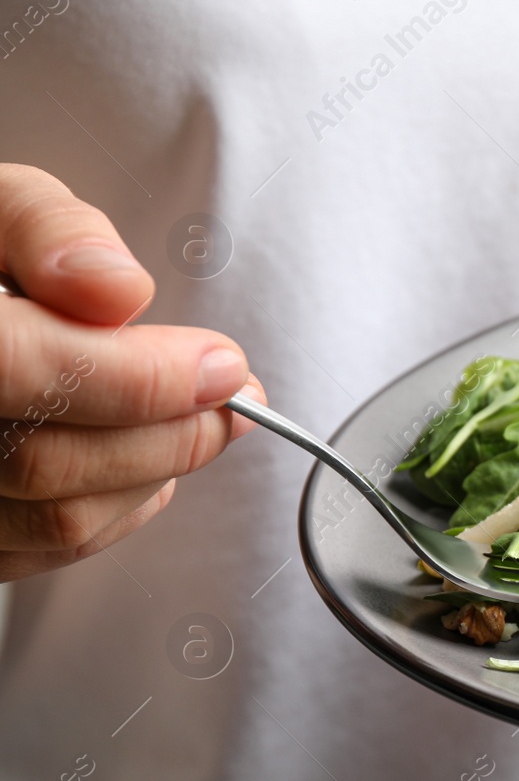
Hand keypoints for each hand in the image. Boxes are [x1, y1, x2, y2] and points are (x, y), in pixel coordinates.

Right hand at [0, 164, 260, 581]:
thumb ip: (47, 229)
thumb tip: (118, 290)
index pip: (15, 368)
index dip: (134, 375)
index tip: (221, 363)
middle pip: (46, 461)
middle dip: (171, 431)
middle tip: (234, 392)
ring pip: (58, 519)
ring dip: (157, 471)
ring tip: (198, 416)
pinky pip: (48, 551)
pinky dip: (121, 507)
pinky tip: (142, 456)